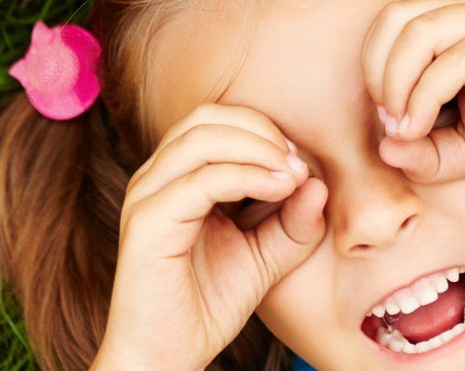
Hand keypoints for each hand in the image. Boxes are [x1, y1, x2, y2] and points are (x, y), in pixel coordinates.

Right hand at [99, 105, 326, 370]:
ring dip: (258, 147)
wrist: (166, 357)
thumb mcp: (264, 259)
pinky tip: (279, 190)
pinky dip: (247, 175)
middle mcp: (154, 179)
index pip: (217, 121)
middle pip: (207, 117)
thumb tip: (318, 183)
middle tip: (298, 163)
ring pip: (203, 136)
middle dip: (261, 130)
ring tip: (293, 175)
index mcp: (174, 179)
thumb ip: (292, 223)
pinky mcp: (149, 222)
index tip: (301, 165)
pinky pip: (202, 179)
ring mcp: (146, 196)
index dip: (264, 131)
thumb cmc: (206, 307)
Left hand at [363, 0, 464, 188]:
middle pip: (397, 17)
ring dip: (396, 82)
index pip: (393, 23)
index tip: (386, 122)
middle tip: (387, 120)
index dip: (373, 68)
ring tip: (403, 126)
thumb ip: (425, 151)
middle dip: (376, 70)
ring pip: (419, 30)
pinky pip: (453, 58)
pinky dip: (424, 93)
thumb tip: (384, 148)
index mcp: (462, 26)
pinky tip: (421, 127)